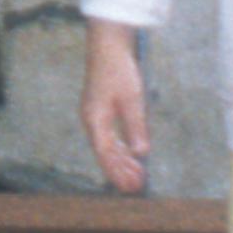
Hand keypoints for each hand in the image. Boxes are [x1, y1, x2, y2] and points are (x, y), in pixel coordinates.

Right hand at [79, 22, 153, 193]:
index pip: (106, 154)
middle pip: (106, 153)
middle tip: (136, 188)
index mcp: (95, 119)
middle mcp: (91, 120)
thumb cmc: (118, 70)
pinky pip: (110, 136)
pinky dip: (120, 148)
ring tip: (136, 176)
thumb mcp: (132, 99)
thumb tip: (141, 153)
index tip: (130, 187)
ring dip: (122, 161)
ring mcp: (95, 114)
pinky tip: (131, 154)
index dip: (117, 172)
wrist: (107, 45)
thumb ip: (136, 127)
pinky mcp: (101, 108)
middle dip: (120, 171)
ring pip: (108, 145)